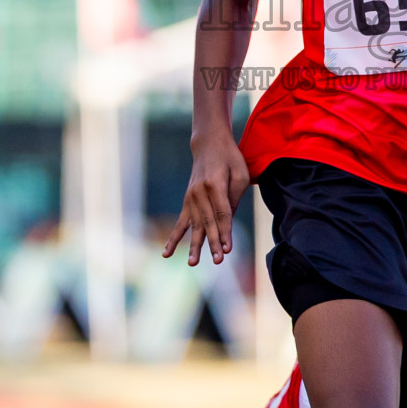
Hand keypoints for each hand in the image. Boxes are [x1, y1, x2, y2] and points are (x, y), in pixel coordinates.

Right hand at [162, 131, 249, 265]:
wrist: (209, 144)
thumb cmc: (230, 158)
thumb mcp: (240, 173)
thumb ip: (234, 196)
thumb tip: (228, 221)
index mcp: (214, 184)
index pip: (222, 213)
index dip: (226, 232)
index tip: (228, 249)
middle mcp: (199, 192)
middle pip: (208, 222)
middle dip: (213, 242)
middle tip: (218, 260)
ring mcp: (191, 197)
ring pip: (194, 225)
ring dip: (195, 245)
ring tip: (193, 263)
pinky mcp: (187, 201)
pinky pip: (180, 223)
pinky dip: (174, 238)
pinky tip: (166, 254)